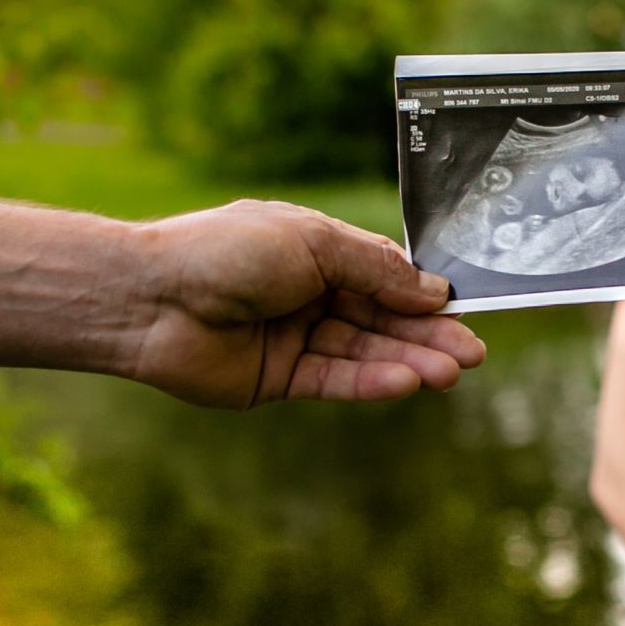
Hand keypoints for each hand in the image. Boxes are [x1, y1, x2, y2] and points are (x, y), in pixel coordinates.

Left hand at [126, 199, 484, 407]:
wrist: (150, 297)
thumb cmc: (227, 251)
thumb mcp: (315, 243)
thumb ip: (377, 270)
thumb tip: (434, 291)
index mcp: (317, 251)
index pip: (385, 275)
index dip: (423, 293)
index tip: (463, 308)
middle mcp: (310, 294)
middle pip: (382, 319)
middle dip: (428, 335)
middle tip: (474, 353)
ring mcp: (295, 338)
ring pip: (364, 352)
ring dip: (409, 361)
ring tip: (451, 372)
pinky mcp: (278, 379)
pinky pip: (334, 380)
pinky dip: (371, 382)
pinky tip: (407, 382)